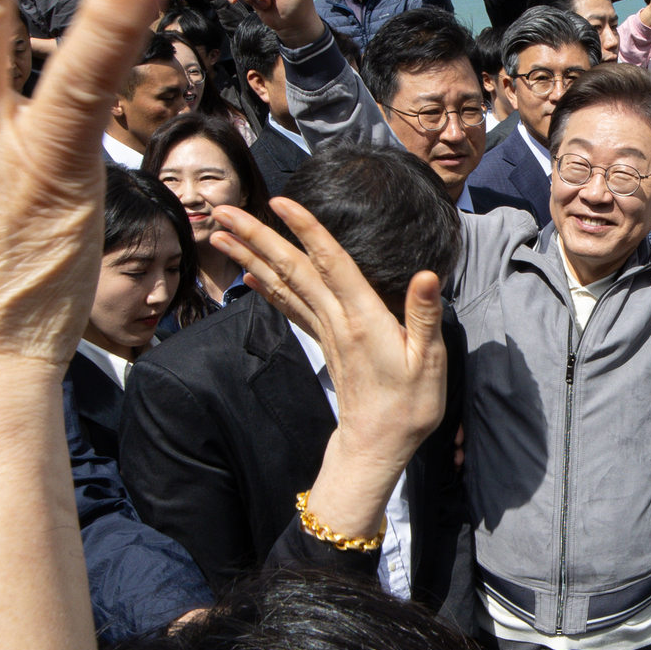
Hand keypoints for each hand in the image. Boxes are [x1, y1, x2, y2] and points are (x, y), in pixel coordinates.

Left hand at [208, 197, 445, 540]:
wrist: (376, 447)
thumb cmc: (408, 407)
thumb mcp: (429, 363)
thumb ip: (424, 316)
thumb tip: (426, 275)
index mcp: (362, 318)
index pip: (330, 263)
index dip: (306, 230)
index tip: (280, 202)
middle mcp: (336, 319)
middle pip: (292, 268)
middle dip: (256, 236)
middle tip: (223, 212)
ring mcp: (324, 330)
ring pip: (283, 284)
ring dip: (251, 255)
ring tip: (221, 233)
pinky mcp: (322, 341)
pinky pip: (288, 306)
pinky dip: (266, 287)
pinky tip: (249, 273)